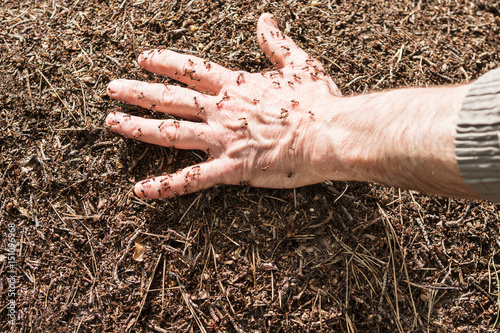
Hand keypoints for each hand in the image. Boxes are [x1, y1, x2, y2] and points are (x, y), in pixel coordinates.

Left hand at [106, 13, 347, 198]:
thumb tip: (265, 19)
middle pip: (170, 98)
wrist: (330, 133)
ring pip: (170, 132)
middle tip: (111, 89)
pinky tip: (140, 191)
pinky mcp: (231, 168)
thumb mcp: (298, 63)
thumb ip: (275, 43)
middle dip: (137, 92)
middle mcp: (221, 109)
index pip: (191, 69)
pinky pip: (191, 180)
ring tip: (112, 123)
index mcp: (236, 85)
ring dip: (137, 128)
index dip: (164, 62)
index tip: (143, 59)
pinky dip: (164, 186)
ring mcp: (222, 139)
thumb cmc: (318, 100)